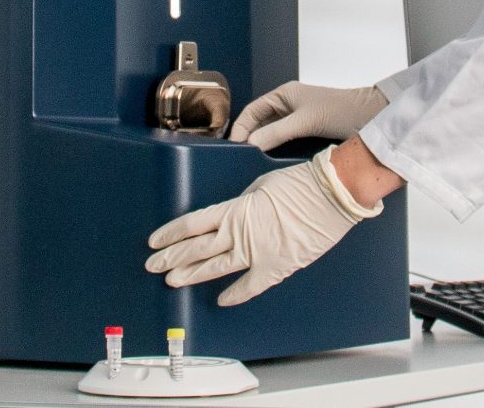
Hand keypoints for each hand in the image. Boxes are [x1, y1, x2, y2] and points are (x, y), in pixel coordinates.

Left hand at [144, 146, 380, 305]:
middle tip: (153, 265)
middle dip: (172, 258)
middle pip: (197, 249)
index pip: (192, 224)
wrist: (330, 196)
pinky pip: (250, 286)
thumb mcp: (260, 185)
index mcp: (234, 210)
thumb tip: (233, 215)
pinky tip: (221, 299)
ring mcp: (257, 254)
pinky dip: (235, 294)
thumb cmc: (298, 184)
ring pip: (215, 268)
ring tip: (172, 281)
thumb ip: (242, 204)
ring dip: (192, 275)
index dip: (171, 234)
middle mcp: (240, 234)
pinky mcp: (276, 267)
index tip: (155, 241)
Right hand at [228, 81, 387, 149]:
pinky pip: (284, 142)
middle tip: (238, 156)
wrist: (369, 119)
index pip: (253, 110)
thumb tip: (251, 143)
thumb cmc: (340, 111)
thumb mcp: (305, 121)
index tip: (233, 145)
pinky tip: (270, 162)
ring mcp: (297, 120)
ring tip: (250, 161)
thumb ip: (277, 132)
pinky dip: (275, 151)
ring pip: (271, 134)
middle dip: (249, 137)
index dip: (241, 126)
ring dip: (262, 145)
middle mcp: (288, 106)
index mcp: (284, 95)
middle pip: (260, 122)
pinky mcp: (306, 134)